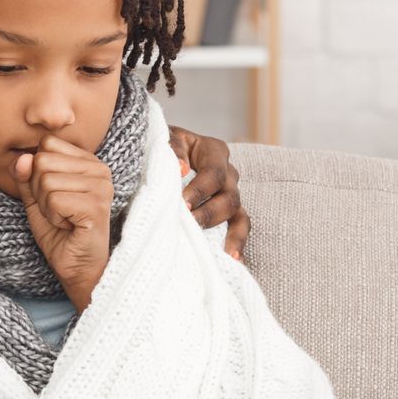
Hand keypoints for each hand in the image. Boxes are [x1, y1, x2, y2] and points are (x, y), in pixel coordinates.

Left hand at [15, 135, 113, 310]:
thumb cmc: (60, 234)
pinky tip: (68, 226)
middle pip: (43, 161)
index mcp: (88, 162)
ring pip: (45, 181)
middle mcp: (99, 169)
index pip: (47, 145)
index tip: (54, 196)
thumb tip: (22, 157)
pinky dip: (52, 217)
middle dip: (40, 192)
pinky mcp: (96, 206)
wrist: (78, 268)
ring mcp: (101, 186)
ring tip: (64, 220)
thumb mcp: (36, 200)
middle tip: (59, 211)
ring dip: (46, 207)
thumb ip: (26, 176)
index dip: (38, 173)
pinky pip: (53, 199)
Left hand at [169, 125, 249, 258]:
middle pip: (229, 196)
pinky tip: (233, 259)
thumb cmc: (162, 148)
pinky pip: (239, 228)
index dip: (200, 189)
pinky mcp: (227, 213)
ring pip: (238, 215)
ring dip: (229, 234)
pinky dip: (237, 243)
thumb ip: (172, 148)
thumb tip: (182, 168)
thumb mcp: (164, 139)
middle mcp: (228, 173)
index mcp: (214, 151)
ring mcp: (230, 194)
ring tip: (223, 252)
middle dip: (209, 213)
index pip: (214, 173)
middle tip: (190, 224)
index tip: (183, 204)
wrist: (158, 160)